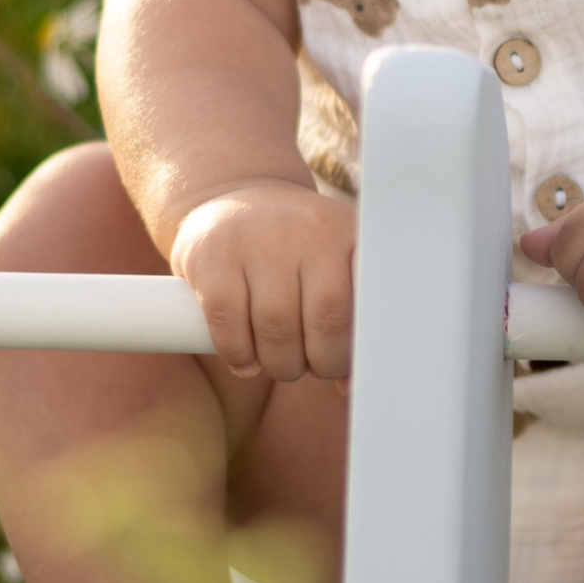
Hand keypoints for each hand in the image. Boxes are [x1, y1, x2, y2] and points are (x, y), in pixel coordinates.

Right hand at [172, 181, 355, 381]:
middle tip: (312, 367)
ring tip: (281, 364)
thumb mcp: (332, 263)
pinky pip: (228, 323)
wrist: (234, 198)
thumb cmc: (294, 253)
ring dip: (281, 364)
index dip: (361, 347)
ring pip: (277, 328)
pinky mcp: (214, 255)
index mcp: (349, 233)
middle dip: (321, 362)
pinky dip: (238, 354)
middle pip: (326, 321)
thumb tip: (350, 384)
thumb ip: (349, 315)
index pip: (369, 301)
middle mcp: (310, 229)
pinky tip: (245, 361)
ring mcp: (260, 239)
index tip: (349, 369)